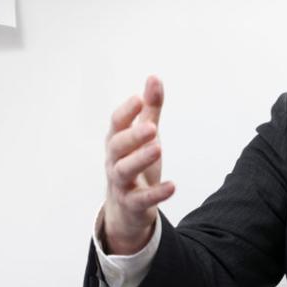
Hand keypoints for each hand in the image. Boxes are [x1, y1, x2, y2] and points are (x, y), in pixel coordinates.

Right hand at [102, 76, 175, 253]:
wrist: (126, 209)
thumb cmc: (135, 163)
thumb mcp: (144, 136)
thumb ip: (150, 110)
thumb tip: (154, 77)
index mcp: (117, 141)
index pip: (116, 124)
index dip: (126, 111)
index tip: (139, 99)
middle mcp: (114, 161)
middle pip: (117, 146)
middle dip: (133, 136)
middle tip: (152, 127)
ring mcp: (121, 183)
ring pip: (124, 170)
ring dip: (140, 159)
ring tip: (158, 148)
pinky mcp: (132, 204)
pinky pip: (140, 199)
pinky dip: (155, 193)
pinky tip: (172, 186)